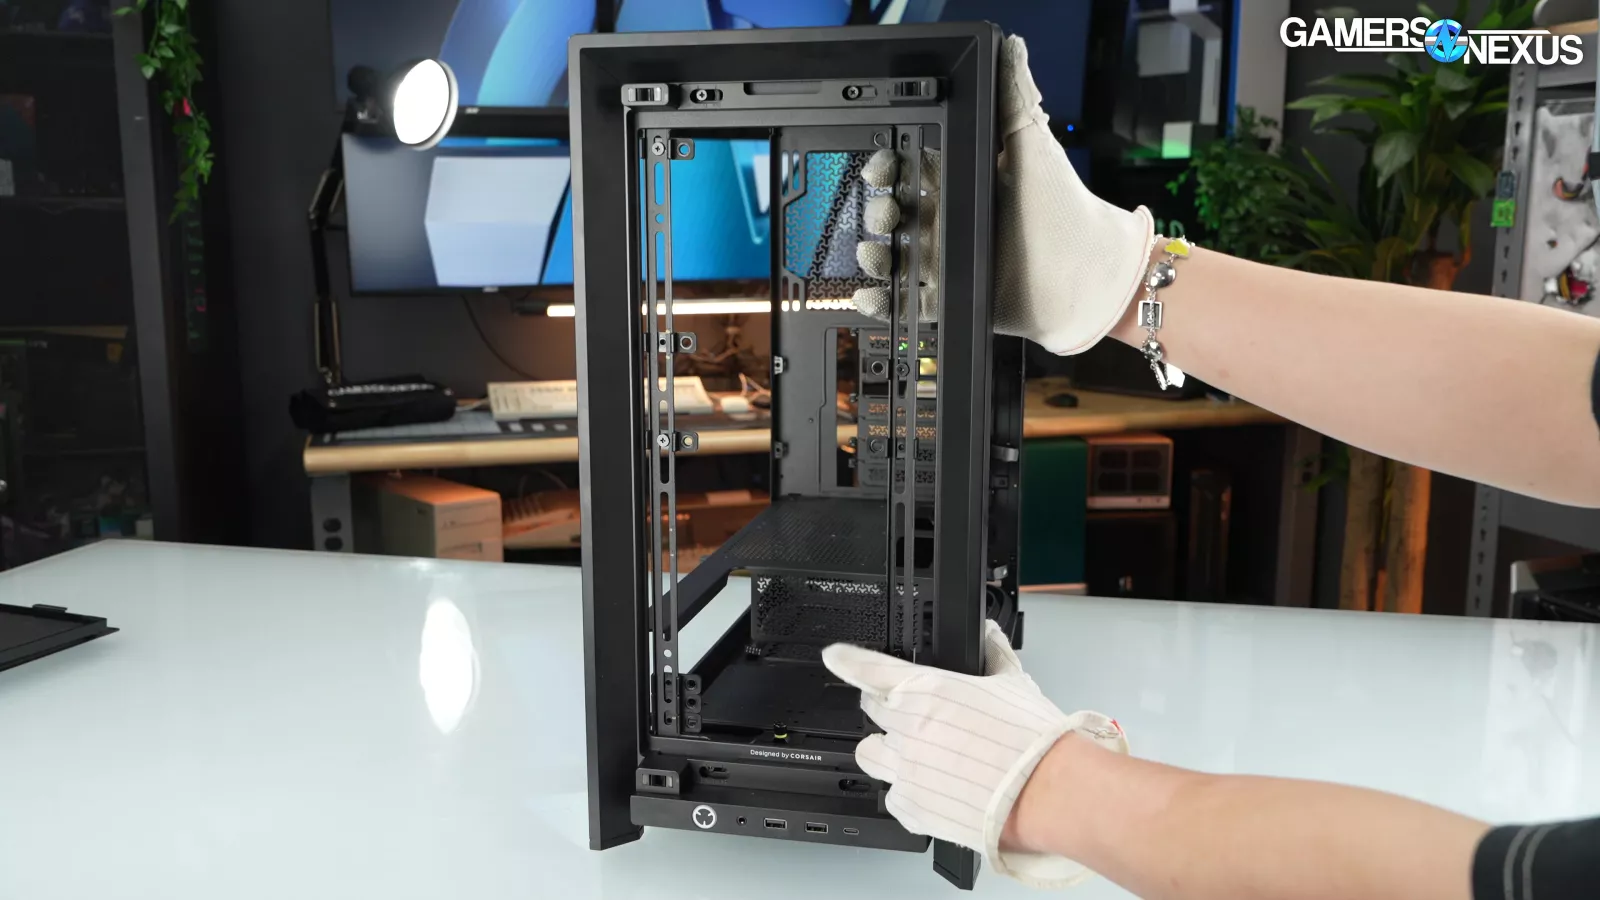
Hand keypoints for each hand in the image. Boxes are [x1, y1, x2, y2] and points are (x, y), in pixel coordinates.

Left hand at [822, 620, 1128, 888]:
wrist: (1044, 794)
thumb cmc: (1031, 741)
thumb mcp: (1013, 683)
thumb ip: (994, 654)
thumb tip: (990, 635)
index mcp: (925, 691)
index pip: (869, 669)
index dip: (847, 660)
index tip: (835, 657)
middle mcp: (907, 728)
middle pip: (871, 712)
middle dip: (888, 712)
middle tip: (919, 720)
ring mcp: (905, 769)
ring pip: (870, 754)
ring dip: (885, 751)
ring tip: (915, 756)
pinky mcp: (911, 807)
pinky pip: (893, 796)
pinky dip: (907, 792)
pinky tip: (933, 788)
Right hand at [849, 36, 1154, 354]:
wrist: (1088, 275)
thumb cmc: (1066, 208)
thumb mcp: (1034, 144)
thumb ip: (1016, 95)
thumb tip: (1010, 46)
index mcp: (972, 182)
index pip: (918, 168)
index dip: (894, 163)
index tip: (883, 163)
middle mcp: (959, 220)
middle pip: (902, 212)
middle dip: (882, 209)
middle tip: (885, 211)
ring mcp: (955, 260)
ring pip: (899, 256)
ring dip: (876, 254)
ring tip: (874, 252)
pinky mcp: (956, 298)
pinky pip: (910, 303)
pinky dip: (884, 302)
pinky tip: (868, 293)